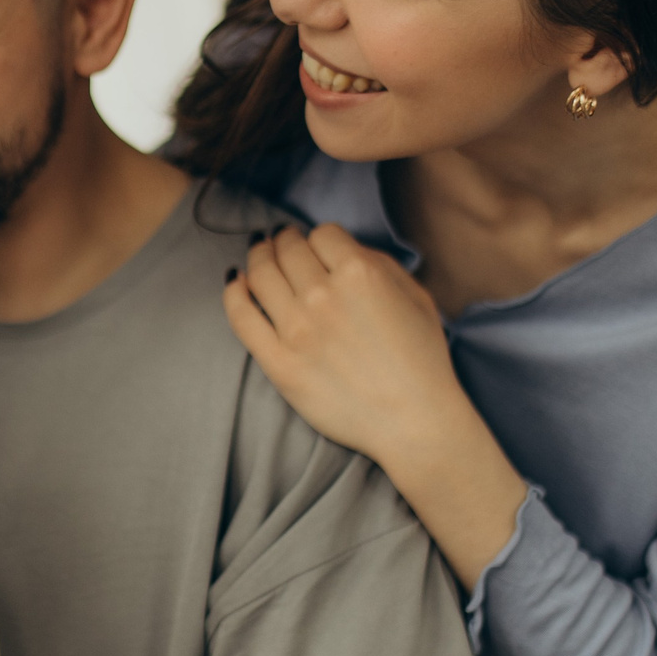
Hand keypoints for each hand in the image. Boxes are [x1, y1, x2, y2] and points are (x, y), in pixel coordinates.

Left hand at [225, 224, 527, 584]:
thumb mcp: (416, 296)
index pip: (323, 233)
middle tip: (282, 243)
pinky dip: (234, 293)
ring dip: (259, 257)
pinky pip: (241, 316)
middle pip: (288, 249)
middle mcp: (323, 295)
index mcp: (359, 274)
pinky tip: (236, 283)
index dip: (320, 237)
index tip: (318, 246)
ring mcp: (296, 329)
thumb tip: (345, 249)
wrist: (413, 422)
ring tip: (260, 255)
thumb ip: (380, 264)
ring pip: (261, 273)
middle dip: (285, 240)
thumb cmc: (422, 360)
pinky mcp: (278, 362)